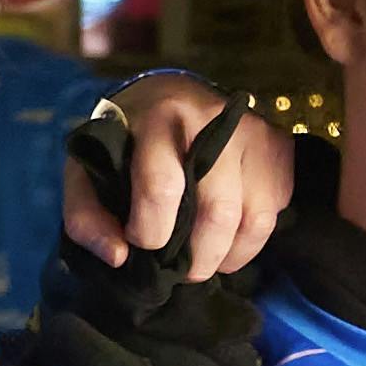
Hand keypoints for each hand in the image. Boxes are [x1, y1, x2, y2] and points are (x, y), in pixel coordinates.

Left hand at [58, 75, 294, 275]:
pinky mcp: (278, 146)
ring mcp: (253, 132)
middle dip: (198, 259)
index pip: (162, 188)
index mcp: (158, 119)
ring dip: (228, 256)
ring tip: (207, 260)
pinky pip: (274, 212)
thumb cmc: (125, 141)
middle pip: (217, 212)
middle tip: (182, 271)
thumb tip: (119, 257)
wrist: (170, 94)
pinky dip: (251, 239)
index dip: (151, 232)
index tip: (141, 242)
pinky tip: (228, 234)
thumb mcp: (87, 171)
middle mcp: (212, 120)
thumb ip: (86, 217)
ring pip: (253, 219)